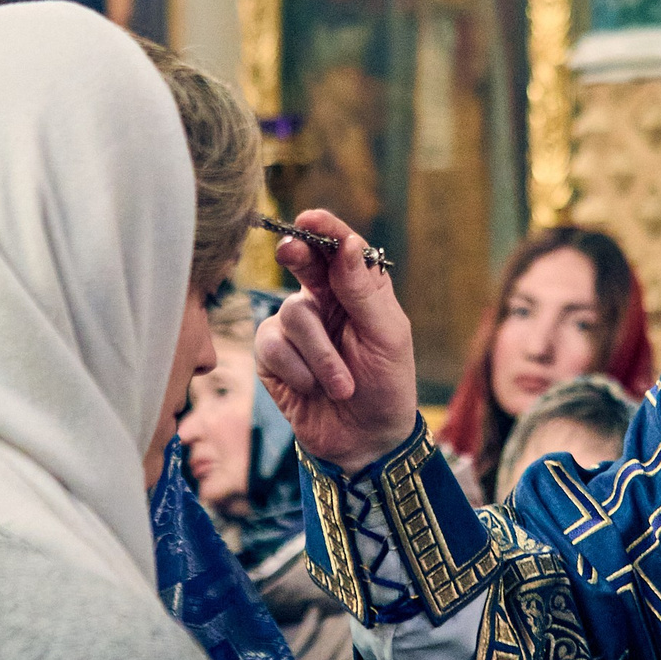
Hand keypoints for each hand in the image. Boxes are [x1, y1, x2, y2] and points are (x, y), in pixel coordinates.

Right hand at [254, 209, 418, 473]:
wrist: (365, 441)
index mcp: (358, 290)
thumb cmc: (387, 386)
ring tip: (342, 386)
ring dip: (320, 355)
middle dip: (296, 255)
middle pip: (303, 263)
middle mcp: (324, 301)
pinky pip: (273, 346)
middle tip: (291, 250)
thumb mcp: (387, 337)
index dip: (324, 229)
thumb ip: (364, 291)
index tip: (311, 218)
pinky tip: (313, 390)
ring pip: (292, 314)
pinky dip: (298, 371)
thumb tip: (347, 244)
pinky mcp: (273, 356)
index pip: (339, 249)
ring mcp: (296, 328)